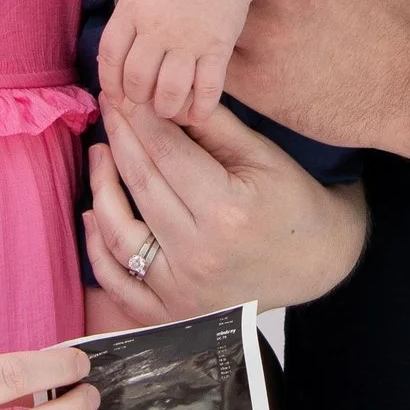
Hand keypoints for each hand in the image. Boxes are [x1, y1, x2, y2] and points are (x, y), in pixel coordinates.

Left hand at [82, 99, 368, 326]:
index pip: (166, 153)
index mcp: (227, 212)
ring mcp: (181, 290)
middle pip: (142, 186)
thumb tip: (162, 95)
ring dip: (101, 187)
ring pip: (119, 234)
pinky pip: (118, 283)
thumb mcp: (262, 155)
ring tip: (100, 152)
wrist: (315, 264)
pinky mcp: (170, 315)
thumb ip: (211, 125)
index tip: (124, 94)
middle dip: (119, 139)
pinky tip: (93, 214)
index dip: (140, 118)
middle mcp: (199, 255)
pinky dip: (98, 248)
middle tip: (108, 109)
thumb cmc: (292, 202)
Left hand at [95, 0, 254, 122]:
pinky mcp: (218, 48)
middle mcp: (157, 29)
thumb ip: (124, 19)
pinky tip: (195, 116)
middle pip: (137, 79)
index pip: (110, 57)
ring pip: (169, 90)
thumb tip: (110, 59)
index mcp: (132, 11)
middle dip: (136, 98)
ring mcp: (189, 40)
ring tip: (166, 108)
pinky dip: (200, 109)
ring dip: (165, 108)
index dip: (109, 83)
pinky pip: (207, 88)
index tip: (115, 94)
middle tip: (144, 101)